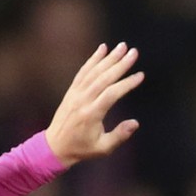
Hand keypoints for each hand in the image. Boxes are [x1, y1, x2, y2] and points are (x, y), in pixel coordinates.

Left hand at [45, 42, 143, 165]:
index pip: (112, 94)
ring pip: (94, 72)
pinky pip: (83, 72)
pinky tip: (102, 49)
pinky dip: (93, 59)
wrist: (55, 146)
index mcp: (92, 114)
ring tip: (122, 46)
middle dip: (120, 64)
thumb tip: (135, 123)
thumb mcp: (103, 148)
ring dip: (109, 58)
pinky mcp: (71, 91)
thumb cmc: (82, 149)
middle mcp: (83, 100)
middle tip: (134, 52)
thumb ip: (119, 135)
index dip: (127, 84)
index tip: (140, 76)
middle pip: (104, 78)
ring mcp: (76, 94)